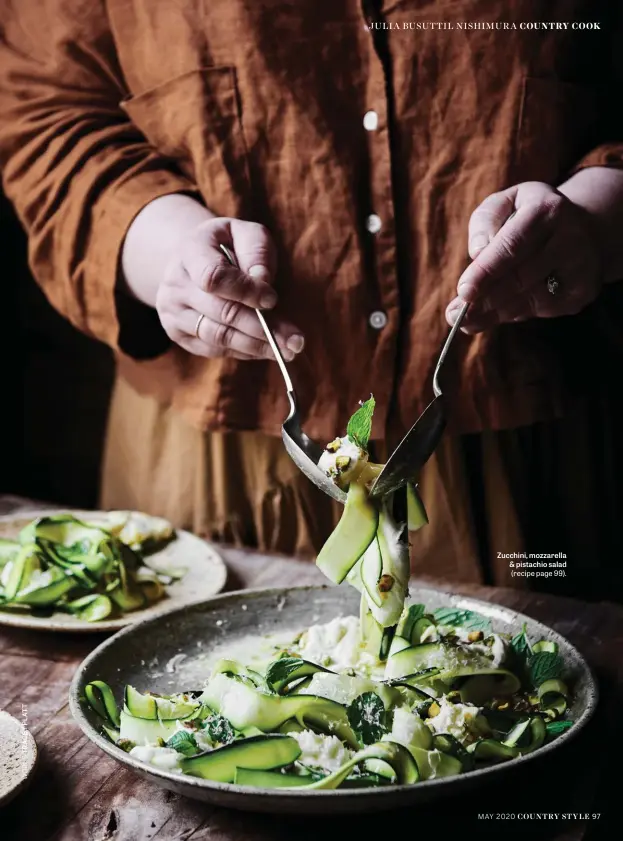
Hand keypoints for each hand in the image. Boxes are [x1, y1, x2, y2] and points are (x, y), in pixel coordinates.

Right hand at [156, 217, 303, 359]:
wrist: (192, 260)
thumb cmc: (227, 245)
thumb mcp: (245, 234)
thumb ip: (256, 251)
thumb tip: (263, 282)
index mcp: (190, 250)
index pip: (214, 277)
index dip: (245, 291)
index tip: (272, 300)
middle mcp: (175, 283)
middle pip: (221, 312)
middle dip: (262, 328)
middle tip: (295, 340)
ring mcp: (173, 312)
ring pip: (219, 337)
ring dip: (256, 346)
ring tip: (286, 350)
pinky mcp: (178, 334)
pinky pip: (214, 349)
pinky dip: (244, 352)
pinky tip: (265, 349)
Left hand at [445, 181, 602, 332]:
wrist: (583, 227)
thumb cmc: (530, 215)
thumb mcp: (506, 202)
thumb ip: (486, 220)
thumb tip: (476, 252)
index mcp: (548, 210)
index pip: (512, 246)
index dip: (485, 272)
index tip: (463, 292)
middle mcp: (571, 238)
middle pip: (519, 278)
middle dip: (484, 300)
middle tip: (454, 315)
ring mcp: (581, 267)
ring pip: (529, 300)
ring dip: (493, 314)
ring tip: (466, 321)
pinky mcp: (583, 291)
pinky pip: (541, 310)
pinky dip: (513, 314)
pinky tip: (495, 312)